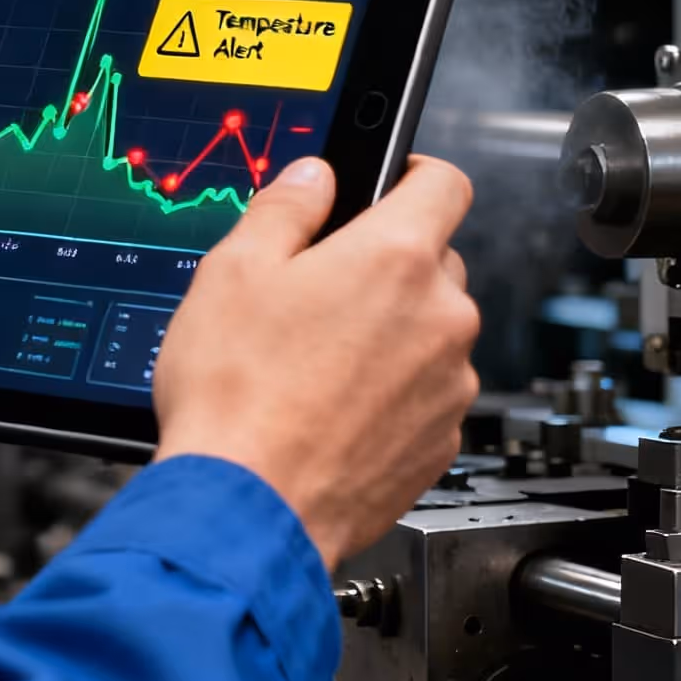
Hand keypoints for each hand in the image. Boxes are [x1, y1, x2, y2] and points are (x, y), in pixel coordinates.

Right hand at [152, 155, 478, 571]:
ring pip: (431, 331)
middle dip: (386, 263)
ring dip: (390, 332)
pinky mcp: (441, 441)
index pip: (445, 183)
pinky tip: (331, 406)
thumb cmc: (236, 392)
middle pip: (436, 259)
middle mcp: (441, 316)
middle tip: (319, 287)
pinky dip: (392, 391)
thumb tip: (314, 178)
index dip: (414, 174)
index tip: (390, 184)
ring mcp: (448, 384)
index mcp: (396, 258)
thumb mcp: (233, 270)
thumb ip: (286, 208)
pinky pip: (426, 392)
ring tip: (315, 360)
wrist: (250, 506)